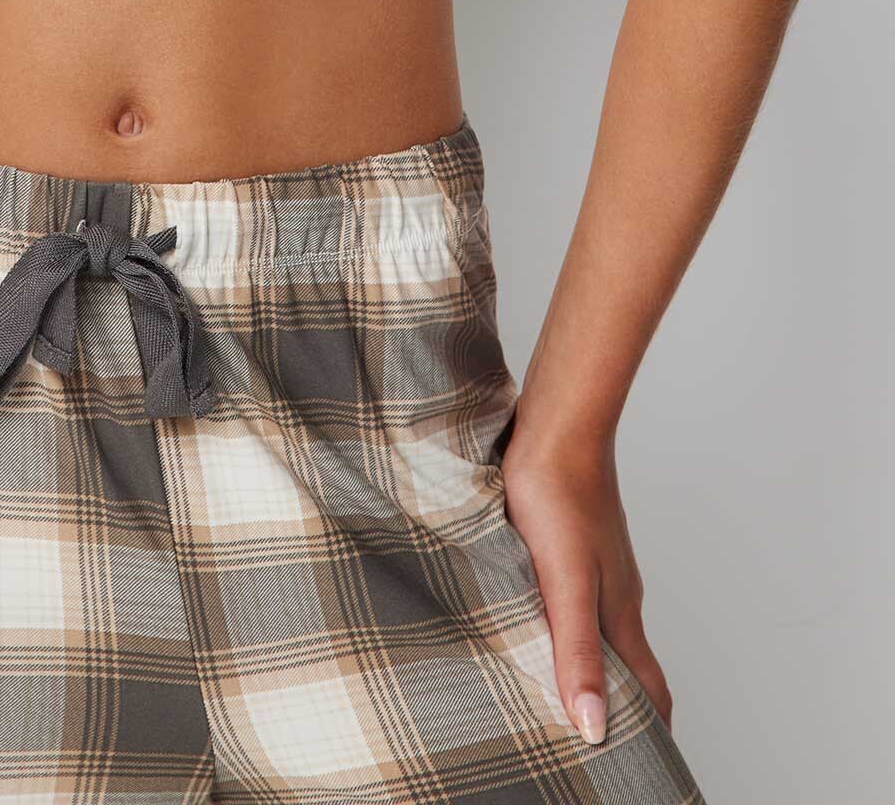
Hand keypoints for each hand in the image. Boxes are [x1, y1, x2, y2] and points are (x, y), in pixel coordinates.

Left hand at [499, 416, 674, 744]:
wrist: (556, 424)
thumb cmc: (557, 495)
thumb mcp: (563, 583)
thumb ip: (578, 651)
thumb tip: (594, 728)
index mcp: (620, 613)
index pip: (650, 690)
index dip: (653, 731)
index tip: (646, 769)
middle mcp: (615, 594)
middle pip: (630, 665)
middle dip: (624, 708)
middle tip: (601, 743)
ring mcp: (597, 565)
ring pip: (603, 629)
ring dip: (595, 665)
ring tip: (567, 695)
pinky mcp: (574, 541)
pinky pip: (580, 597)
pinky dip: (570, 626)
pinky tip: (539, 622)